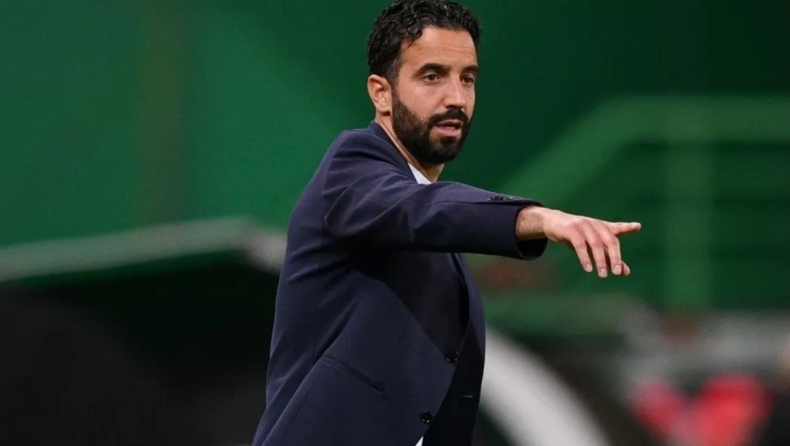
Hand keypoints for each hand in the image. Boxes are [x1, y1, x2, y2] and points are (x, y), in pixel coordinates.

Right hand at [517, 207, 640, 277]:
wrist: (553, 223)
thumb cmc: (576, 235)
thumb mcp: (593, 246)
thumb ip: (609, 257)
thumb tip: (626, 272)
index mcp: (602, 227)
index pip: (617, 228)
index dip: (627, 227)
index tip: (637, 227)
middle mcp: (595, 225)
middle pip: (610, 240)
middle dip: (615, 257)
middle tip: (617, 272)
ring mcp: (583, 226)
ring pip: (596, 244)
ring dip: (600, 260)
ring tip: (603, 275)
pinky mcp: (571, 230)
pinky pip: (580, 245)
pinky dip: (585, 257)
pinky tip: (588, 268)